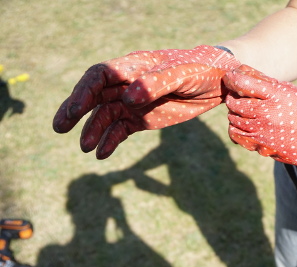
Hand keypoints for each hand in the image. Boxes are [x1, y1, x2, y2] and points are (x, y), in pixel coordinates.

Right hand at [53, 45, 239, 158]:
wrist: (219, 85)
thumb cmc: (200, 70)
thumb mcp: (182, 74)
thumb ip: (155, 83)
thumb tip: (127, 98)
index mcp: (134, 67)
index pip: (101, 75)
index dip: (85, 90)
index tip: (75, 108)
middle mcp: (129, 85)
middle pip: (95, 96)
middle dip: (76, 110)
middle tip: (61, 127)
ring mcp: (134, 103)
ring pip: (105, 116)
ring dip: (93, 130)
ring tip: (86, 147)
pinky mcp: (142, 120)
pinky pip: (120, 131)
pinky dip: (110, 141)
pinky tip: (102, 153)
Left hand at [223, 65, 296, 177]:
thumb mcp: (291, 92)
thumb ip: (266, 83)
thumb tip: (241, 72)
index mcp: (277, 96)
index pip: (243, 82)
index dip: (232, 78)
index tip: (232, 76)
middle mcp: (267, 114)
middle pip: (234, 102)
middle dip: (234, 95)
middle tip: (240, 94)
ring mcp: (262, 132)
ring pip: (233, 118)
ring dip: (235, 112)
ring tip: (245, 110)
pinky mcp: (261, 147)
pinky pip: (236, 136)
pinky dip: (236, 129)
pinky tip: (245, 125)